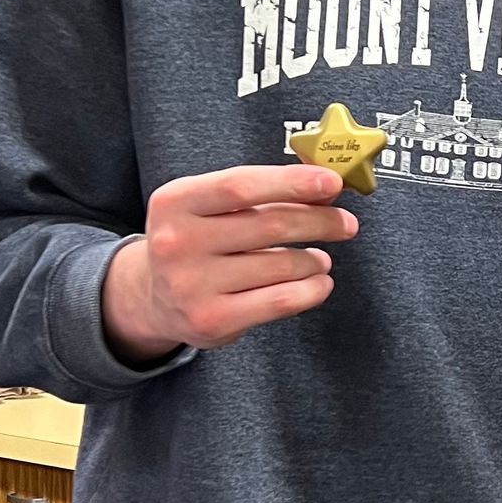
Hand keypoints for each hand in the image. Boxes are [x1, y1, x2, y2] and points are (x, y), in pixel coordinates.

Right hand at [102, 165, 357, 363]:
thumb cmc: (197, 241)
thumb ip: (256, 194)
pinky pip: (280, 301)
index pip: (241, 185)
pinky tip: (318, 282)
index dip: (292, 182)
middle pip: (269, 225)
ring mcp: (191, 284)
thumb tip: (324, 187)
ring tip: (319, 259)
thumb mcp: (206, 206)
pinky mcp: (211, 320)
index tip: (332, 183)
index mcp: (175, 201)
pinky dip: (311, 290)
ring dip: (314, 260)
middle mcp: (176, 242)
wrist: (155, 297)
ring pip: (282, 265)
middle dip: (319, 222)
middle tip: (345, 223)